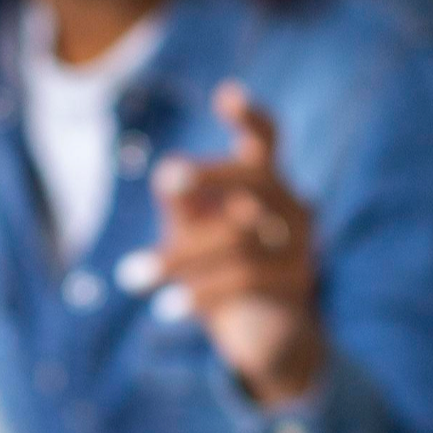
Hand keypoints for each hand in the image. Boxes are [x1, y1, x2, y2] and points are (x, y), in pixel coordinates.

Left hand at [121, 83, 324, 407]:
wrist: (270, 339)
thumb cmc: (222, 271)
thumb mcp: (193, 233)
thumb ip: (182, 201)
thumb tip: (167, 174)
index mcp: (267, 186)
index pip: (266, 142)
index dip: (250, 118)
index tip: (227, 93)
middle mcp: (292, 208)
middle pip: (258, 179)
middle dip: (213, 174)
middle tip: (168, 178)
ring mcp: (301, 246)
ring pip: (239, 238)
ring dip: (179, 258)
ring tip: (131, 276)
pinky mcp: (296, 284)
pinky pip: (245, 280)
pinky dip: (200, 294)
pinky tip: (166, 310)